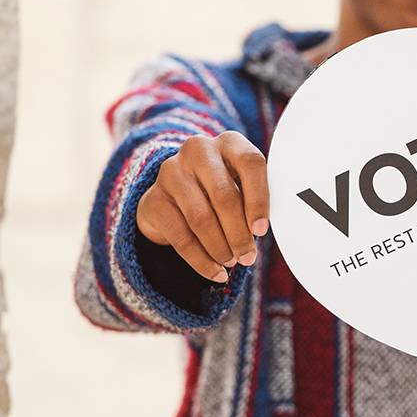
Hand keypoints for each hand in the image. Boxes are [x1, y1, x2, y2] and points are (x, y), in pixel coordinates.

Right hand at [136, 131, 269, 282]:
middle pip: (224, 195)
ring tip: (232, 263)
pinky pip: (181, 237)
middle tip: (248, 257)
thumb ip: (256, 202)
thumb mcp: (243, 187)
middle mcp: (198, 150)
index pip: (250, 163)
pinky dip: (201, 261)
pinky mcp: (153, 199)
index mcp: (229, 142)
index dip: (259, 199)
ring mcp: (172, 172)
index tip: (262, 230)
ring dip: (220, 248)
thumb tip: (262, 233)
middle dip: (239, 233)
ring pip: (201, 218)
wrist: (175, 195)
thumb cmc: (223, 191)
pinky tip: (216, 273)